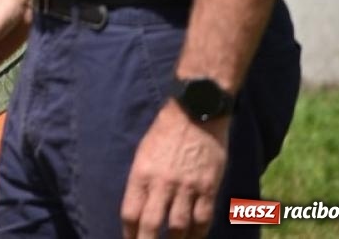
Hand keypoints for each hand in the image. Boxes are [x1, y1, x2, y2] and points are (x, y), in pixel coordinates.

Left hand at [121, 102, 228, 238]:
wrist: (195, 113)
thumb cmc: (165, 133)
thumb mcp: (143, 153)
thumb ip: (142, 181)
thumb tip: (140, 208)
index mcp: (141, 174)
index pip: (130, 213)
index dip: (129, 233)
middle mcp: (162, 183)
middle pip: (151, 225)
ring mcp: (186, 187)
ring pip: (178, 227)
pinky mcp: (208, 187)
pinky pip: (203, 219)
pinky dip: (198, 233)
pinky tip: (193, 237)